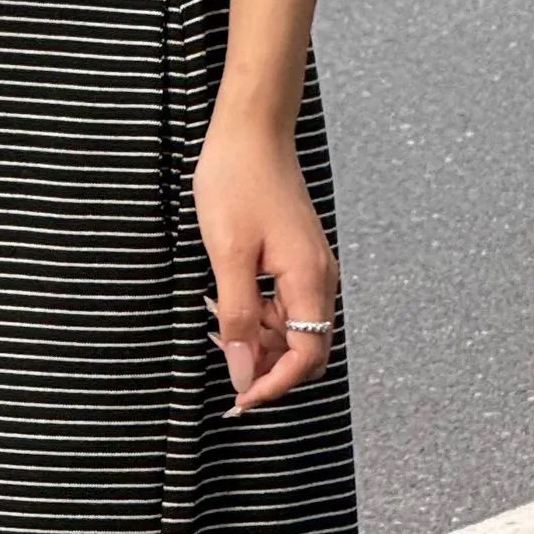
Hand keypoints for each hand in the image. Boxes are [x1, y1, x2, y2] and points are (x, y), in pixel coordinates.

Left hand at [192, 116, 340, 414]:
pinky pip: (284, 305)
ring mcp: (311, 267)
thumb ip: (236, 317)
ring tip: (213, 325)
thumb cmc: (237, 182)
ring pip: (292, 330)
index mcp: (309, 280)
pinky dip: (257, 316)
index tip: (237, 403)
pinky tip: (223, 303)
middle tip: (223, 371)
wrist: (251, 130)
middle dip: (267, 369)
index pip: (305, 358)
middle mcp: (320, 278)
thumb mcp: (226, 254)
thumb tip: (242, 373)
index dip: (273, 387)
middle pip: (305, 350)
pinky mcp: (297, 257)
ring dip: (257, 340)